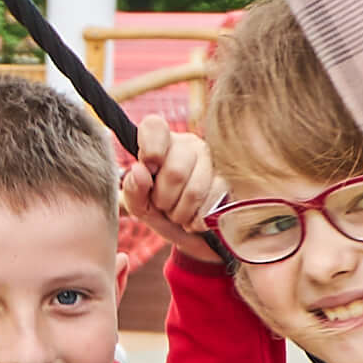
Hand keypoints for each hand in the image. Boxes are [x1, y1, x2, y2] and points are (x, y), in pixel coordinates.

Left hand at [123, 119, 222, 260]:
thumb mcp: (138, 204)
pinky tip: (194, 219)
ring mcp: (212, 160)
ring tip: (177, 214)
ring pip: (195, 190)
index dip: (150, 150)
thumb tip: (140, 171)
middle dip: (164, 199)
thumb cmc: (159, 211)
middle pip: (175, 172)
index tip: (148, 170)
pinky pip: (214, 202)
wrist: (186, 234)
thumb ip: (132, 189)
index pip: (154, 127)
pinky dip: (198, 220)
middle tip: (163, 205)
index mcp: (161, 141)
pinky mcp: (229, 180)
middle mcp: (188, 144)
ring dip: (181, 213)